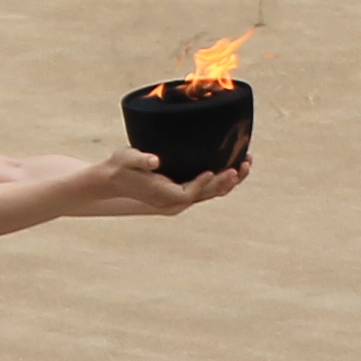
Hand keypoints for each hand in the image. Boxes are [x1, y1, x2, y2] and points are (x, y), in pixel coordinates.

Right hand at [95, 146, 246, 212]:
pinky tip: (232, 166)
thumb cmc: (120, 166)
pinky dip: (221, 179)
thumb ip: (140, 159)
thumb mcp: (127, 159)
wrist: (114, 179)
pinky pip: (207, 189)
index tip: (215, 171)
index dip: (204, 184)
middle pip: (207, 194)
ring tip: (246, 163)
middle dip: (226, 181)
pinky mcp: (183, 191)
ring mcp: (180, 198)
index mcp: (164, 195)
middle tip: (242, 165)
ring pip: (211, 193)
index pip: (189, 193)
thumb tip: (154, 161)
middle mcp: (175, 201)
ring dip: (230, 180)